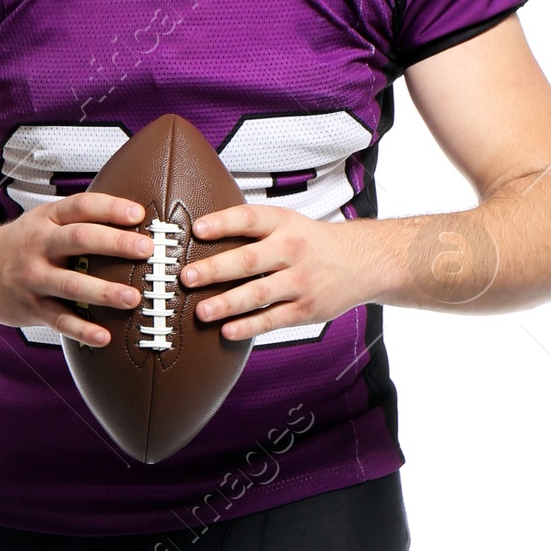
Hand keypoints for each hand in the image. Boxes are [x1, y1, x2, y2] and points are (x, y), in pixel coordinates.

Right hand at [0, 193, 155, 346]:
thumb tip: (133, 220)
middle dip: (115, 244)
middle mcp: (40, 246)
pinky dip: (82, 330)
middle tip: (146, 250)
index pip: (82, 207)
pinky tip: (104, 337)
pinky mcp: (30, 307)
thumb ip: (78, 221)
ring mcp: (34, 278)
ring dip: (103, 291)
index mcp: (47, 219)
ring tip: (133, 298)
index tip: (139, 215)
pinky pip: (59, 320)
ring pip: (71, 284)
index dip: (111, 208)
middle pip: (80, 239)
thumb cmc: (20, 244)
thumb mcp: (43, 221)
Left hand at [181, 203, 376, 339]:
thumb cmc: (312, 242)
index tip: (197, 229)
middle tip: (188, 277)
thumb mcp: (287, 222)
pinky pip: (273, 320)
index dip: (223, 223)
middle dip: (216, 269)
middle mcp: (291, 251)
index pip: (249, 219)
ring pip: (259, 294)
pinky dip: (249, 327)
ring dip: (227, 303)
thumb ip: (251, 228)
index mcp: (283, 224)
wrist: (362, 261)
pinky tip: (227, 331)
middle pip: (249, 259)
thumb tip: (199, 234)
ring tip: (202, 311)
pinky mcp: (305, 309)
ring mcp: (300, 282)